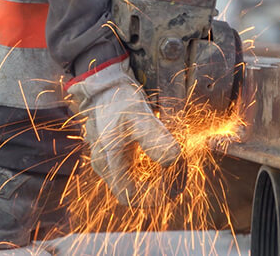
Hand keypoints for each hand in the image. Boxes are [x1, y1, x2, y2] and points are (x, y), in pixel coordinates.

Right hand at [66, 56, 180, 203]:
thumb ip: (155, 139)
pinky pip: (130, 167)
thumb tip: (173, 160)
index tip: (171, 186)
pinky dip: (147, 166)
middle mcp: (104, 164)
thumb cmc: (118, 99)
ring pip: (131, 179)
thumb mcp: (139, 117)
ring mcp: (106, 157)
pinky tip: (159, 154)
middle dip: (155, 187)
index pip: (129, 195)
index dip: (151, 197)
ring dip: (151, 177)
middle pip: (130, 189)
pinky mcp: (112, 148)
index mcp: (108, 161)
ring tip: (171, 165)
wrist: (104, 82)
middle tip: (175, 175)